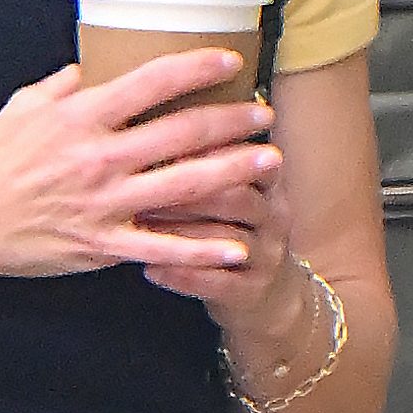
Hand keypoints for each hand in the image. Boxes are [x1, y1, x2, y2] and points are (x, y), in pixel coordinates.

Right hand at [0, 53, 279, 286]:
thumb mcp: (18, 109)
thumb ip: (59, 87)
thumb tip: (88, 69)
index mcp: (79, 118)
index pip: (150, 83)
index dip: (195, 68)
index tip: (229, 60)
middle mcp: (99, 158)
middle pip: (181, 133)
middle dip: (231, 120)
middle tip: (264, 113)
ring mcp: (104, 204)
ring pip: (185, 186)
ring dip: (234, 171)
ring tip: (269, 161)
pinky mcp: (103, 245)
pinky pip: (163, 249)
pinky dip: (203, 249)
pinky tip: (237, 246)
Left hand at [140, 129, 296, 327]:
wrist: (268, 298)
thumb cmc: (230, 228)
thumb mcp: (233, 190)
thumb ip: (206, 156)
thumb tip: (151, 114)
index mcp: (267, 184)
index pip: (253, 156)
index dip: (217, 145)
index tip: (168, 133)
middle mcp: (273, 217)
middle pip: (236, 194)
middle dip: (188, 185)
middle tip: (141, 176)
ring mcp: (265, 257)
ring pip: (225, 238)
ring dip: (180, 229)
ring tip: (140, 221)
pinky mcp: (250, 293)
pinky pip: (218, 284)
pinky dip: (183, 276)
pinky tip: (150, 268)